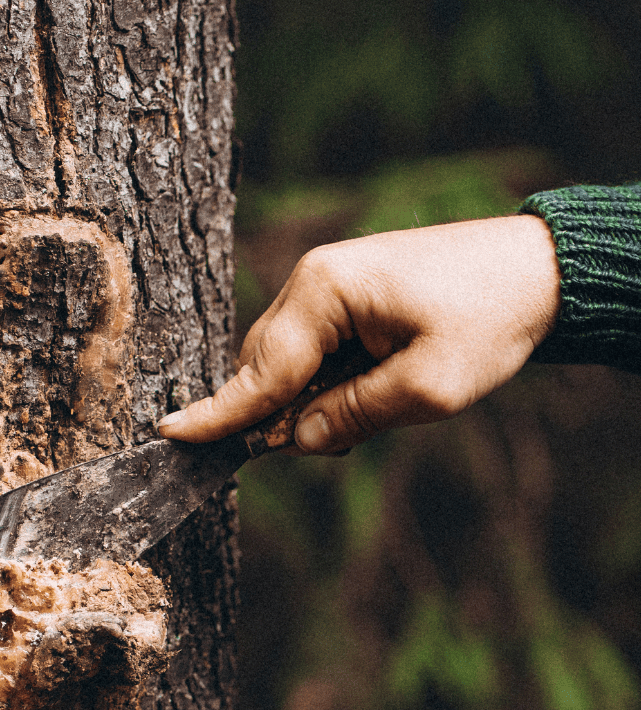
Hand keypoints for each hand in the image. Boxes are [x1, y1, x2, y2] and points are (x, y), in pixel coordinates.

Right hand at [158, 214, 560, 453]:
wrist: (539, 269)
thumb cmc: (489, 318)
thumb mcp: (427, 388)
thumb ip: (352, 417)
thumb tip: (296, 440)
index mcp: (324, 290)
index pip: (260, 371)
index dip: (219, 414)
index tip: (169, 436)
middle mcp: (314, 280)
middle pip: (266, 369)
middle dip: (285, 415)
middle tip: (343, 435)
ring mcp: (328, 284)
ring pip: (289, 364)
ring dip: (316, 401)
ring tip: (385, 401)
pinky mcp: (346, 296)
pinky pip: (315, 353)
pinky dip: (332, 383)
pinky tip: (378, 387)